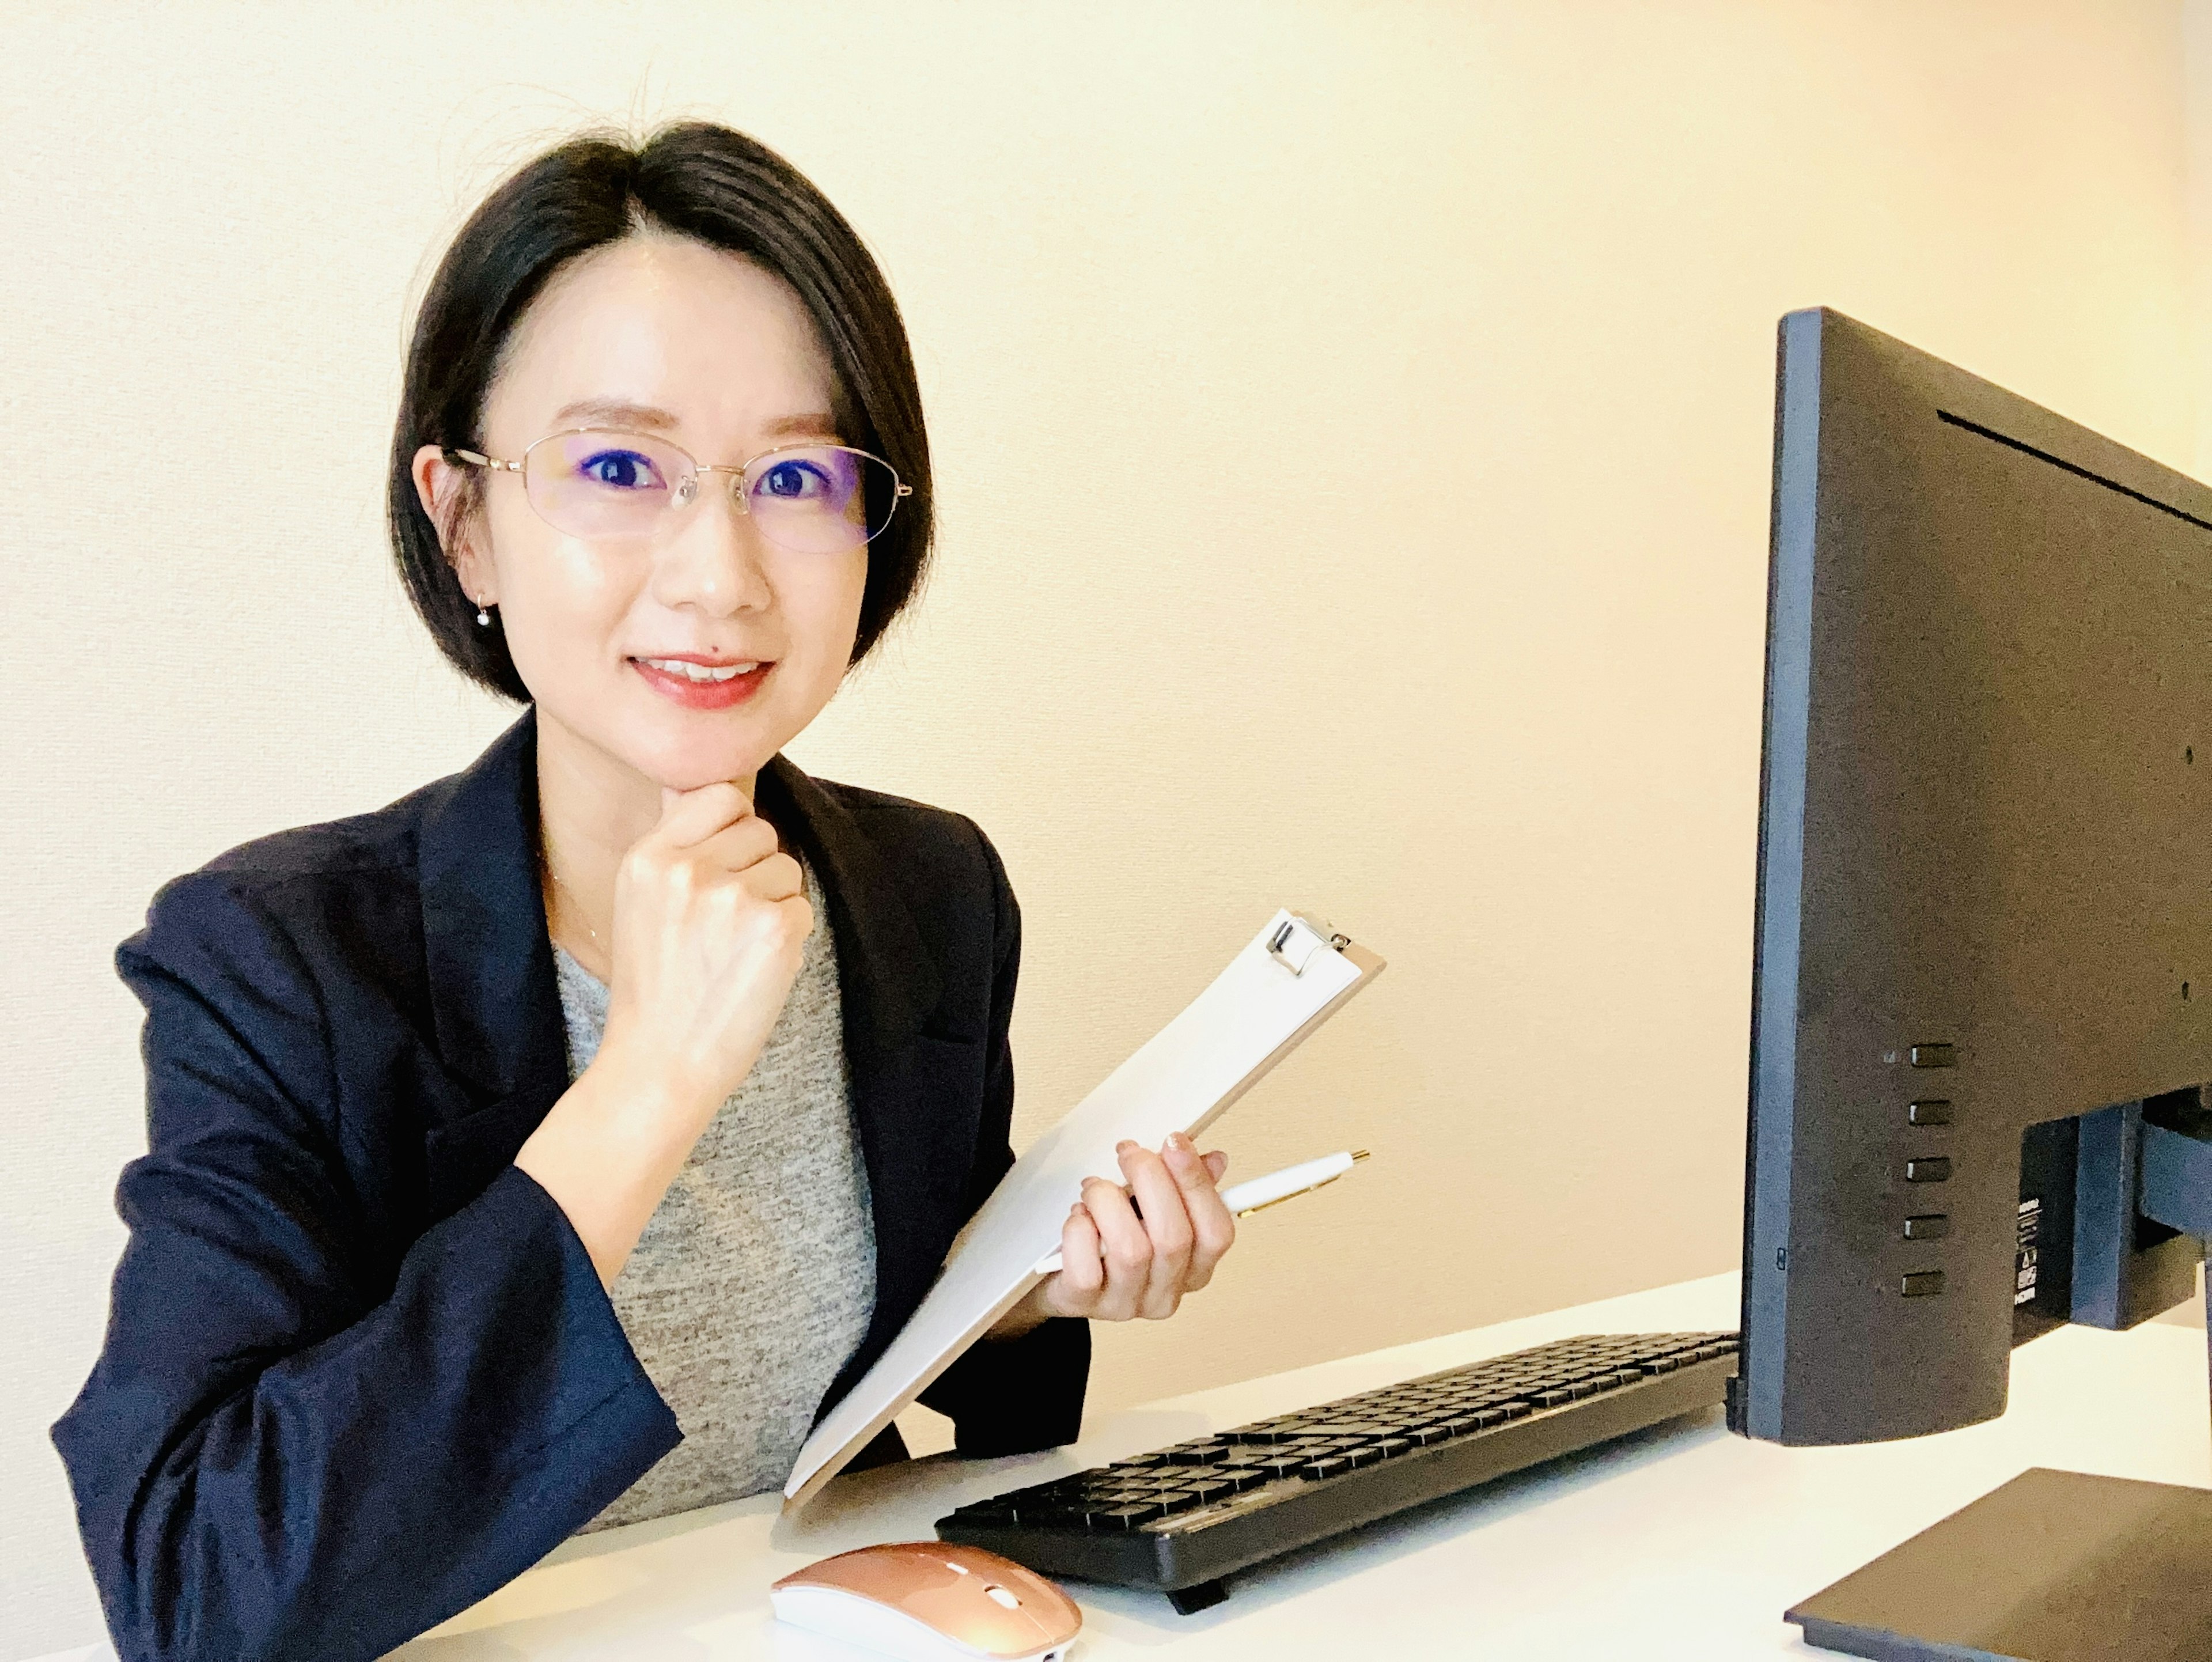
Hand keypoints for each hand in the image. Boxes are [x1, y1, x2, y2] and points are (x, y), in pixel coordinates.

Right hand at [515, 780, 812, 1287]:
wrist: (658, 1063)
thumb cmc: (655, 988)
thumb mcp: (639, 901)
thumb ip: (673, 842)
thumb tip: (699, 781)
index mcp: (649, 856)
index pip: (722, 794)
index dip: (733, 827)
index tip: (722, 866)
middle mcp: (688, 868)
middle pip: (761, 830)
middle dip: (755, 870)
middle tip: (723, 926)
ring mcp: (732, 896)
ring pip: (786, 868)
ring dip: (774, 905)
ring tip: (734, 951)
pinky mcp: (773, 928)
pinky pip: (804, 908)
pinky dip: (790, 939)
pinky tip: (754, 969)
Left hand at [987, 1133, 1234, 1340]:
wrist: (1058, 1276)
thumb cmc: (1110, 1237)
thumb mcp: (1150, 1208)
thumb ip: (1183, 1186)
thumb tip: (1213, 1160)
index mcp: (1194, 1269)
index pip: (1217, 1232)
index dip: (1197, 1183)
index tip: (1175, 1141)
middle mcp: (1166, 1293)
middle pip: (1174, 1237)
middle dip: (1150, 1179)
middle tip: (1128, 1152)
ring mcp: (1126, 1304)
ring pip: (1131, 1250)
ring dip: (1108, 1202)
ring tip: (1094, 1187)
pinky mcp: (1086, 1303)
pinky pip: (1087, 1268)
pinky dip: (1080, 1230)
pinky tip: (1079, 1216)